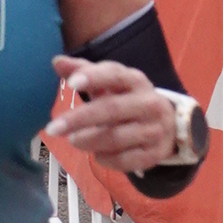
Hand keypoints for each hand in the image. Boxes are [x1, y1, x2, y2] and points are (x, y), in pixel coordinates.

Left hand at [50, 56, 177, 174]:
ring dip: (89, 141)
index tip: (71, 83)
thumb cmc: (129, 100)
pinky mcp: (154, 153)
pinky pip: (124, 160)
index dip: (94, 78)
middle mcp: (149, 103)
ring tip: (73, 140)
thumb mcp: (112, 83)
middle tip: (53, 128)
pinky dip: (104, 158)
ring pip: (116, 137)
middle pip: (111, 109)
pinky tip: (96, 154)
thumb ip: (84, 71)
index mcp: (136, 81)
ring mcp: (154, 129)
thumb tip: (57, 62)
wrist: (169, 126)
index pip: (115, 75)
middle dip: (79, 119)